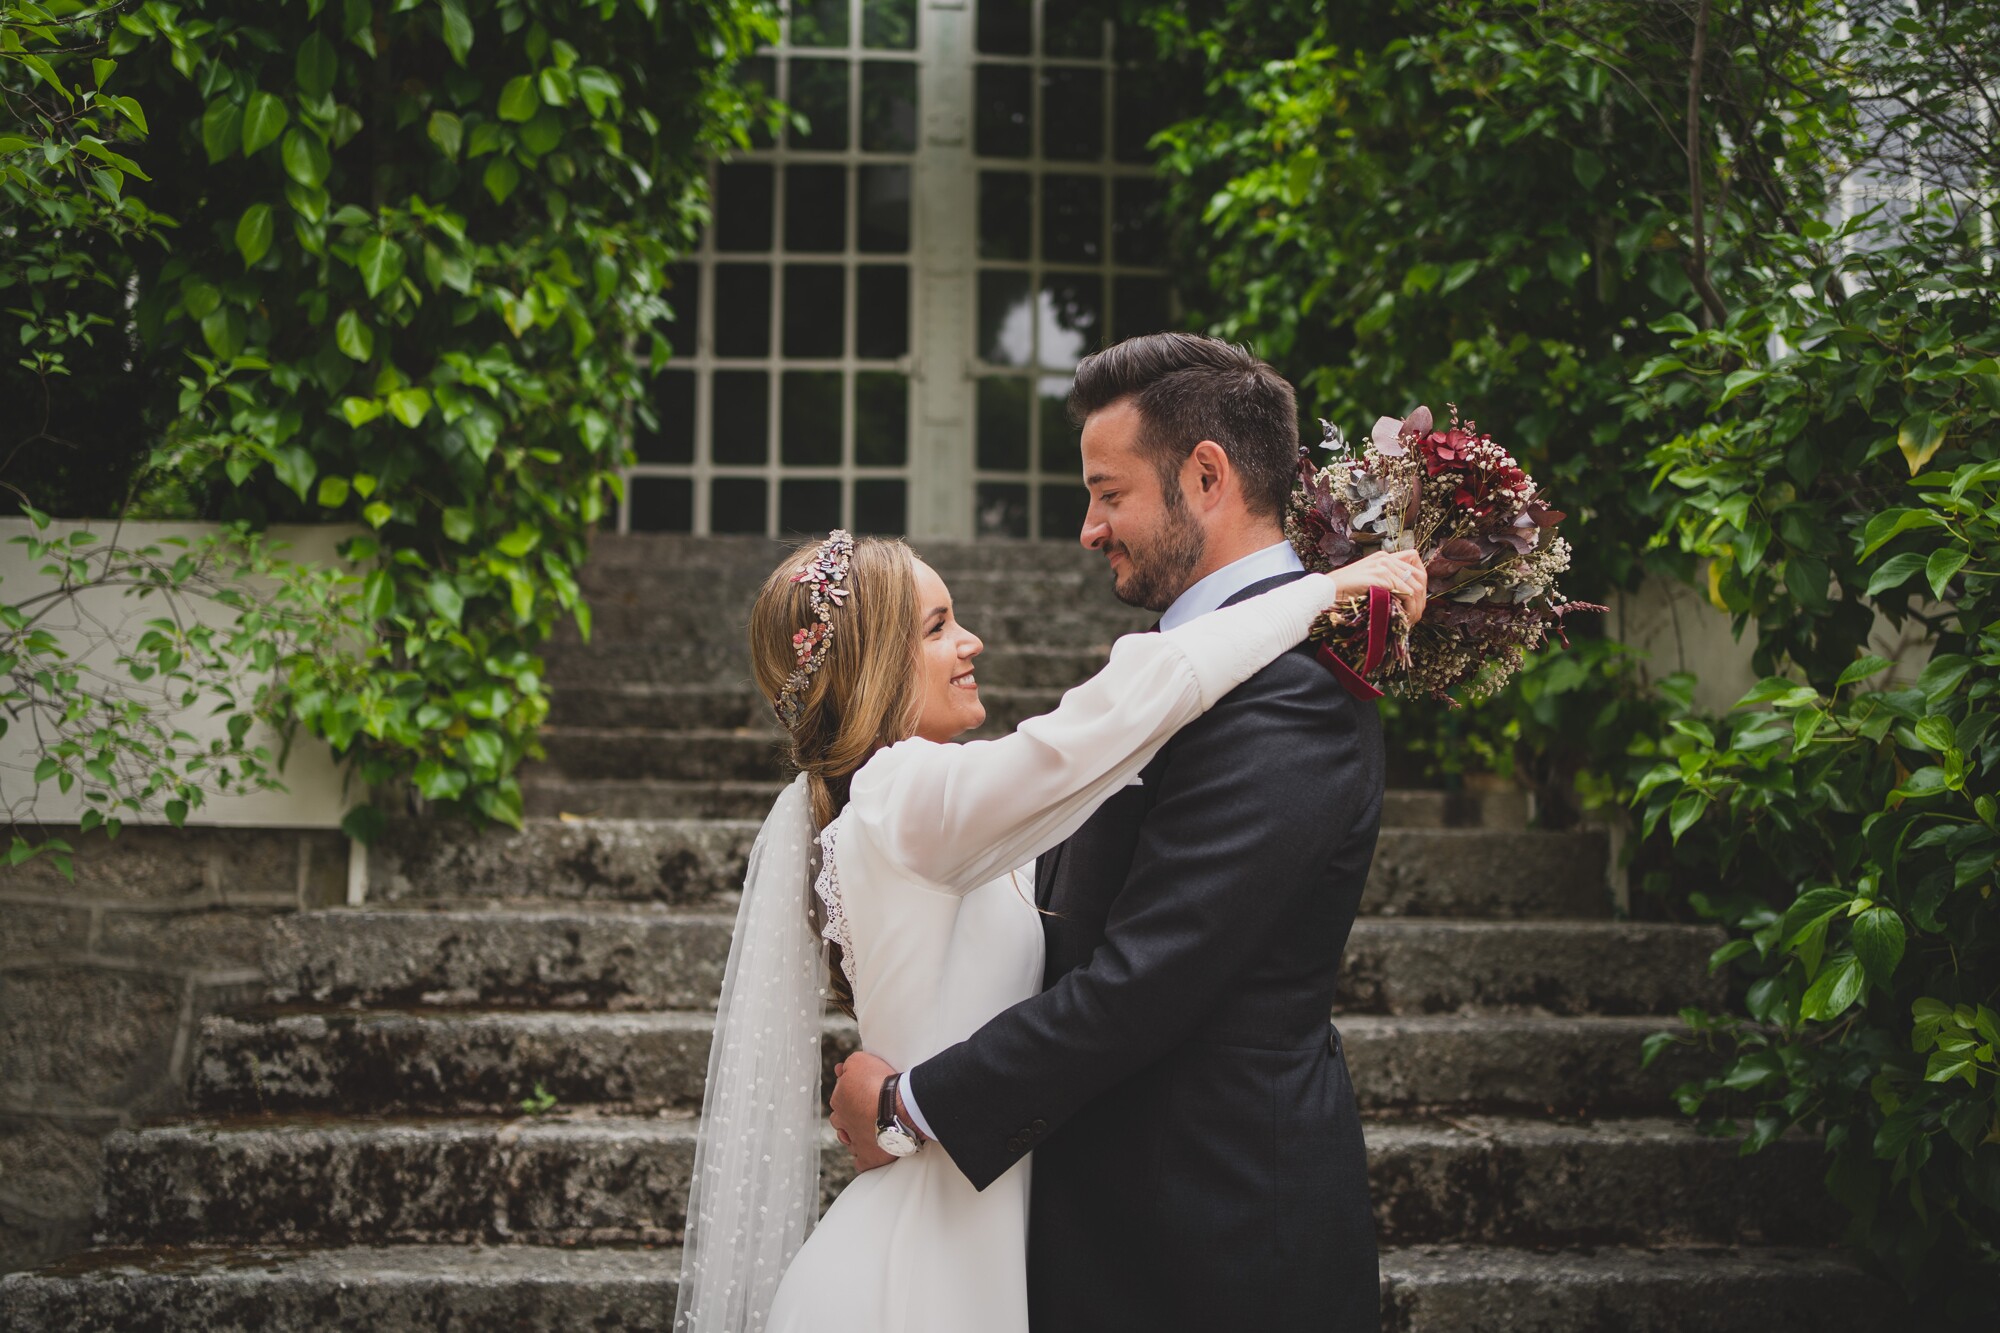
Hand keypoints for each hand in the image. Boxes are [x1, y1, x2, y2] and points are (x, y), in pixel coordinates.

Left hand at [830, 1053, 896, 1172]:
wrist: (901, 1106)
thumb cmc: (881, 1082)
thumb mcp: (860, 1061)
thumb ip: (848, 1065)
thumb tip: (840, 1069)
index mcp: (839, 1100)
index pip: (840, 1097)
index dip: (852, 1094)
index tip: (866, 1092)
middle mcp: (843, 1123)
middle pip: (840, 1121)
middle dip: (850, 1117)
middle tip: (868, 1111)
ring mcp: (855, 1142)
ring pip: (849, 1141)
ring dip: (856, 1136)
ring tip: (872, 1130)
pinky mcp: (868, 1158)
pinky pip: (861, 1162)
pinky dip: (865, 1158)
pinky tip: (874, 1150)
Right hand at [1329, 549, 1427, 625]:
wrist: (1325, 592)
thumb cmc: (1342, 592)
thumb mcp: (1367, 582)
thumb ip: (1384, 582)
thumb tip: (1403, 598)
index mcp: (1383, 557)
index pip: (1414, 564)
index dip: (1420, 584)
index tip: (1416, 602)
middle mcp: (1385, 558)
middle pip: (1419, 576)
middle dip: (1421, 599)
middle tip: (1415, 616)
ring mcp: (1384, 565)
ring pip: (1415, 586)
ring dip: (1416, 607)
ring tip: (1410, 621)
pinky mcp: (1381, 576)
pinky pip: (1406, 593)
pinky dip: (1409, 608)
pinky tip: (1404, 619)